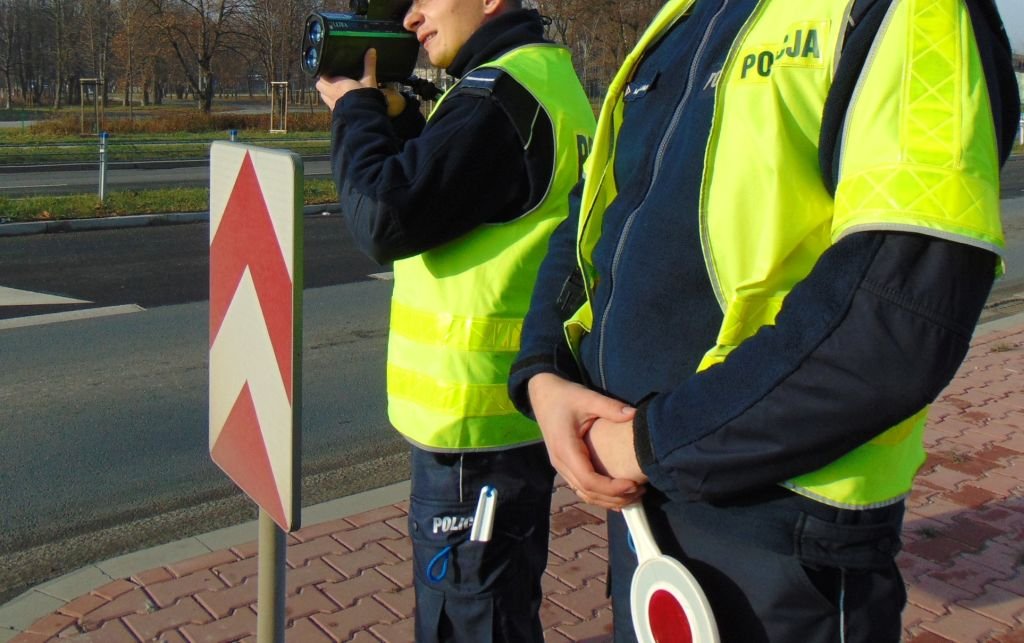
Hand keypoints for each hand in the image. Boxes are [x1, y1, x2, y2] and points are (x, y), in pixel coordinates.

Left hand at [316, 48, 403, 113]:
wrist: (363, 116)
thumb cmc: (364, 96)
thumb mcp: (368, 80)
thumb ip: (369, 65)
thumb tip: (371, 50)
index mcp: (335, 83)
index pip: (322, 75)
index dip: (324, 73)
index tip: (328, 70)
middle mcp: (330, 93)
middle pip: (319, 85)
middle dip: (323, 82)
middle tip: (331, 79)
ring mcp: (332, 103)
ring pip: (322, 95)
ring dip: (325, 92)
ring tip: (333, 89)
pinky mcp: (335, 112)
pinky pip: (329, 104)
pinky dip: (331, 101)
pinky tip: (339, 100)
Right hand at [528, 373, 643, 508]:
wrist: (543, 395)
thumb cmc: (564, 396)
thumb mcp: (587, 397)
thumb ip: (610, 407)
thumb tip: (634, 414)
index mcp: (565, 448)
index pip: (588, 479)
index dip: (611, 488)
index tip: (633, 484)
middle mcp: (560, 462)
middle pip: (587, 491)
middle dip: (614, 497)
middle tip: (640, 492)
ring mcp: (560, 466)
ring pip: (583, 493)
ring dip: (607, 499)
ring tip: (633, 495)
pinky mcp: (564, 466)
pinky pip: (581, 487)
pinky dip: (599, 495)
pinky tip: (617, 496)